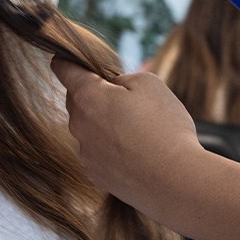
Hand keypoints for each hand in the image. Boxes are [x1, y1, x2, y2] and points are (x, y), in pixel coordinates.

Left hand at [50, 57, 201, 204]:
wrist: (176, 182)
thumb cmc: (164, 127)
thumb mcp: (148, 83)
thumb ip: (121, 79)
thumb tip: (111, 88)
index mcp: (88, 97)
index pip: (64, 70)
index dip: (66, 61)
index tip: (66, 58)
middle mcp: (78, 125)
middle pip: (77, 100)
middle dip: (94, 95)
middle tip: (125, 99)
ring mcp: (85, 154)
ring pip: (88, 128)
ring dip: (104, 124)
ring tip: (138, 131)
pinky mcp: (96, 176)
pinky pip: (97, 152)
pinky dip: (110, 148)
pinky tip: (136, 152)